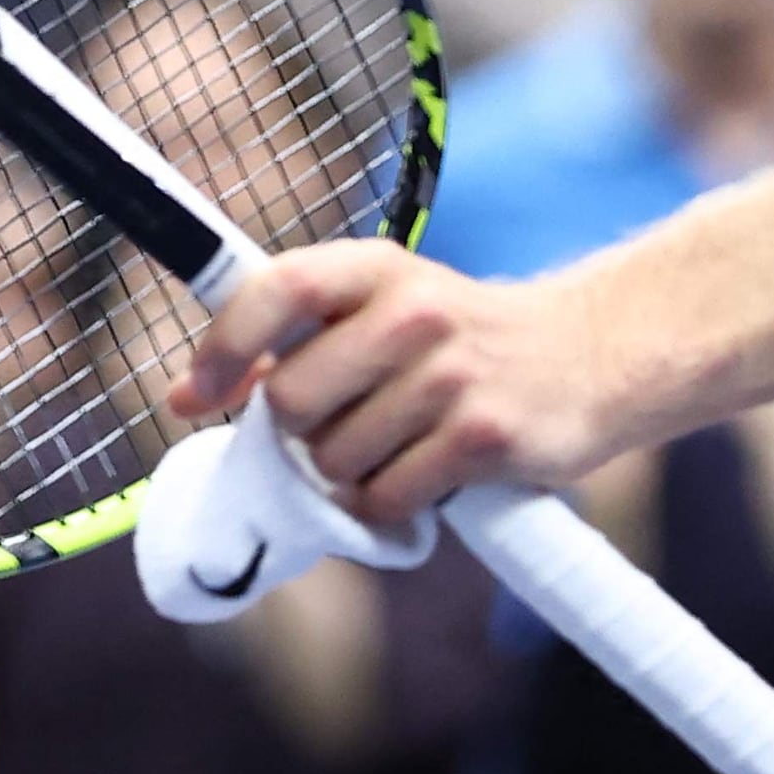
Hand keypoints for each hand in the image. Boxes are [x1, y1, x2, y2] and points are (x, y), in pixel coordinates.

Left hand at [174, 242, 615, 523]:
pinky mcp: (484, 439)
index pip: (279, 289)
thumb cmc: (462, 339)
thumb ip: (295, 339)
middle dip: (298, 431)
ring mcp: (453, 377)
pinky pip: (386, 498)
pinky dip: (386, 504)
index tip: (193, 395)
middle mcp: (416, 312)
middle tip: (340, 425)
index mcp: (379, 268)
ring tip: (393, 447)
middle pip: (291, 399)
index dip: (224, 345)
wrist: (589, 356)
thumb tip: (184, 394)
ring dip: (347, 472)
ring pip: (334, 459)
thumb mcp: (386, 308)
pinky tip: (418, 479)